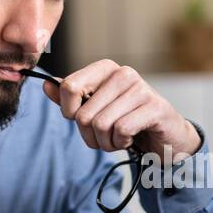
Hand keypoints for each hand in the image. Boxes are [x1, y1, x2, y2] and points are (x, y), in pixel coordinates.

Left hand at [42, 59, 200, 158]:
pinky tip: (131, 139)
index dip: (69, 112)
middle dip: (90, 135)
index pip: (69, 87)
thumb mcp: (96, 109)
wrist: (167, 137)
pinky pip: (122, 130)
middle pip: (84, 113)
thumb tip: (45, 85)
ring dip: (107, 142)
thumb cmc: (128, 122)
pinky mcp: (155, 107)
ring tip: (119, 139)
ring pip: (101, 125)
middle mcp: (123, 73)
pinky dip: (122, 142)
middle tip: (105, 137)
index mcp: (106, 69)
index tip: (81, 120)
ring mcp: (141, 89)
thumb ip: (72, 98)